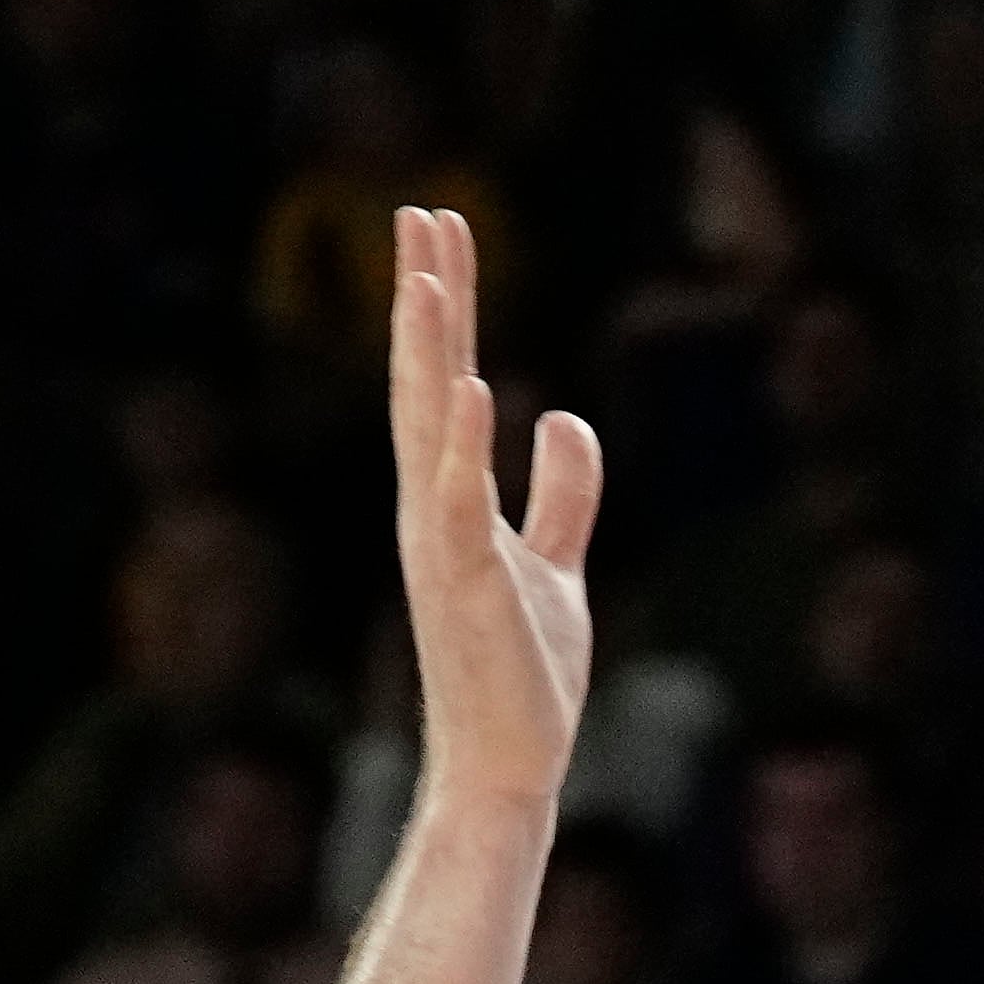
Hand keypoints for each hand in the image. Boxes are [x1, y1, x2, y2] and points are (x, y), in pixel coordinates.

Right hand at [391, 208, 598, 816]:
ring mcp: (443, 546)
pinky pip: (462, 502)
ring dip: (425, 351)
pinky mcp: (468, 586)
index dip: (444, 306)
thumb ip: (561, 492)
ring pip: (428, 428)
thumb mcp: (557, 564)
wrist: (508, 768)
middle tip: (420, 215)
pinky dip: (463, 443)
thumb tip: (563, 414)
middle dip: (427, 299)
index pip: (444, 381)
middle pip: (426, 383)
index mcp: (451, 501)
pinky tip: (468, 383)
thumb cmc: (523, 676)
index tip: (440, 230)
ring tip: (422, 273)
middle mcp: (433, 511)